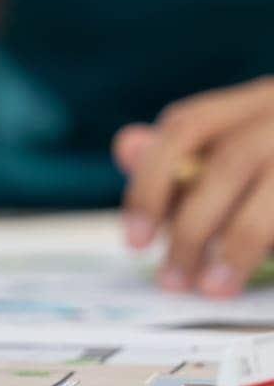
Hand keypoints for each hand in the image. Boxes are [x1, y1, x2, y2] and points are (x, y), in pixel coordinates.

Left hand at [116, 76, 273, 298]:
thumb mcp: (246, 151)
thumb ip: (188, 156)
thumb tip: (127, 146)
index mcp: (264, 97)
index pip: (188, 125)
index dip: (151, 182)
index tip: (135, 239)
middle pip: (233, 161)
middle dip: (192, 227)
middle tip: (171, 279)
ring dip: (239, 245)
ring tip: (213, 288)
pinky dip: (271, 243)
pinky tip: (267, 275)